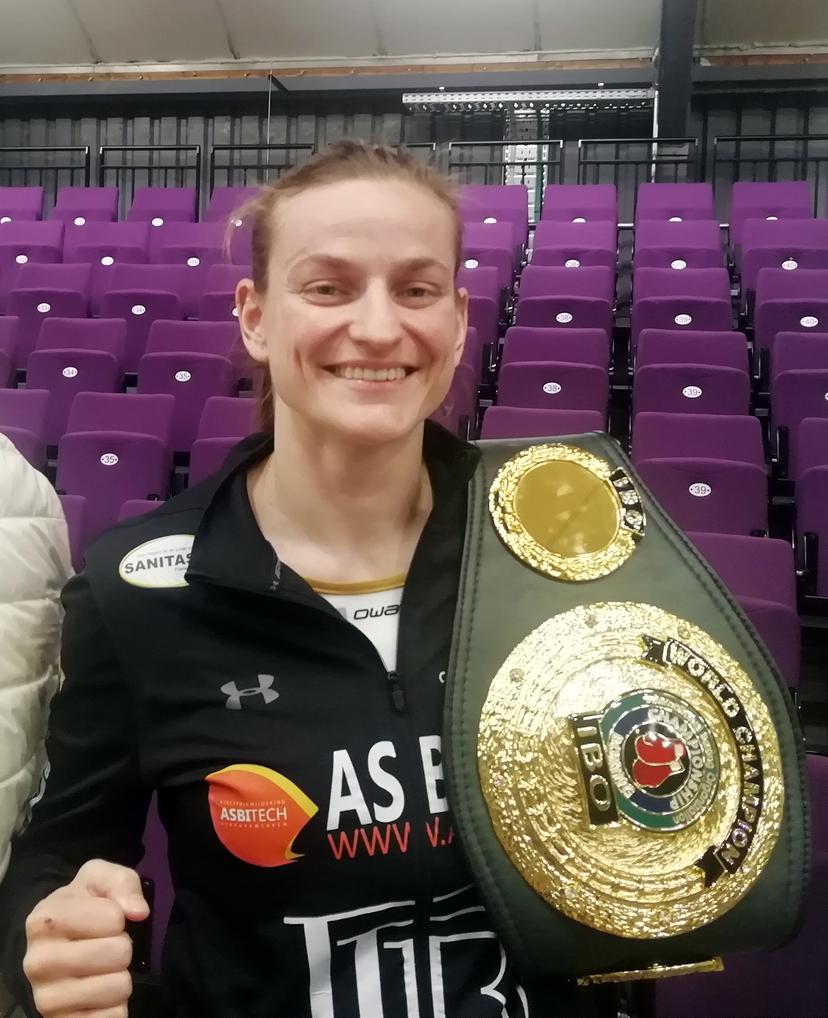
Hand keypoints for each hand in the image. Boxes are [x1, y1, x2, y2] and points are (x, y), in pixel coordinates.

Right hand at [23, 859, 149, 1017]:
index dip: (119, 916)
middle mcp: (37, 962)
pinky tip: (102, 995)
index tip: (106, 919)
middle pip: (118, 953)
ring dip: (121, 976)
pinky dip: (117, 1006)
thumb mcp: (99, 879)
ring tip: (104, 968)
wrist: (59, 945)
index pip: (113, 918)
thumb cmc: (84, 906)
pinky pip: (112, 1017)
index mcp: (44, 921)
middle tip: (107, 946)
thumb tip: (139, 911)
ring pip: (118, 987)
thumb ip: (121, 882)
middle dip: (123, 947)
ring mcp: (46, 999)